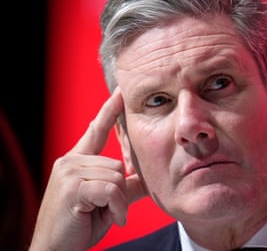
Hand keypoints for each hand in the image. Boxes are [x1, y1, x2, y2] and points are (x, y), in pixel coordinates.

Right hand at [29, 88, 146, 250]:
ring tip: (107, 214)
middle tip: (109, 210)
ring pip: (117, 176)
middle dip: (121, 192)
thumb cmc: (81, 225)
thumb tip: (148, 175)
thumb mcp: (107, 202)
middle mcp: (70, 161)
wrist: (56, 250)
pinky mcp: (72, 186)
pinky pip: (112, 189)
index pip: (96, 129)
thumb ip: (125, 185)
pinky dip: (117, 207)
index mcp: (77, 161)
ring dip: (119, 202)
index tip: (121, 92)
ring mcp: (69, 172)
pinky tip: (111, 219)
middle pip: (117, 164)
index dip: (109, 110)